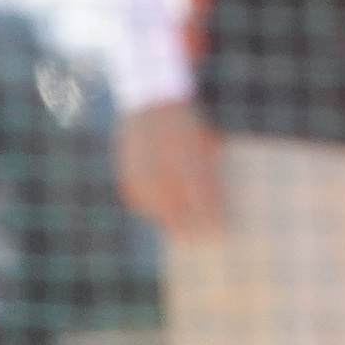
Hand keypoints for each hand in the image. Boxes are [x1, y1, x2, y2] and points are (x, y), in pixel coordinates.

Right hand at [114, 101, 223, 237]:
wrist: (152, 101)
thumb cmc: (189, 123)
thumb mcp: (206, 140)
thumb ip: (209, 169)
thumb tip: (218, 202)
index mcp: (188, 152)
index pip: (201, 191)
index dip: (209, 214)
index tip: (219, 231)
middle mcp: (162, 160)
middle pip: (176, 203)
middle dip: (188, 226)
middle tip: (199, 243)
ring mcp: (141, 165)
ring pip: (154, 204)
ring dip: (167, 221)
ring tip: (181, 234)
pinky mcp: (126, 168)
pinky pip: (137, 196)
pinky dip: (149, 207)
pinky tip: (159, 215)